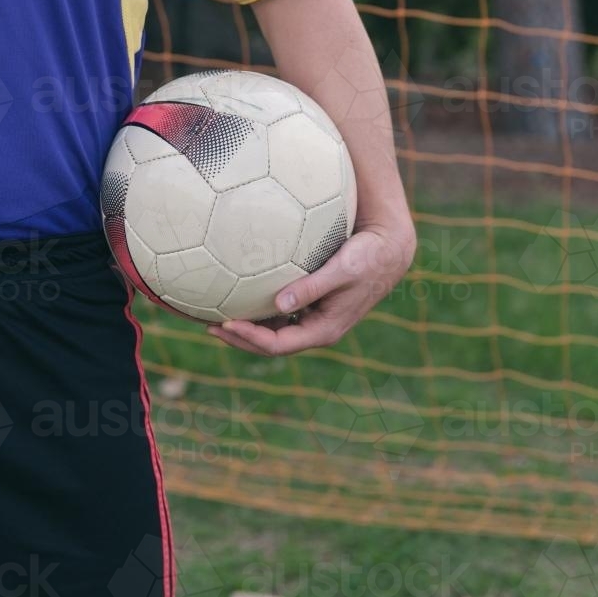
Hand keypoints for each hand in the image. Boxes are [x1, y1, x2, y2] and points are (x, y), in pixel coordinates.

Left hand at [206, 222, 415, 355]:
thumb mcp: (340, 272)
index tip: (224, 323)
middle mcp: (316, 329)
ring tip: (216, 314)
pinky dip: (259, 311)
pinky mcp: (313, 305)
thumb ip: (311, 287)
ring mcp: (314, 319)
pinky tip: (241, 297)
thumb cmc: (367, 259)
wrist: (389, 251)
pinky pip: (280, 315)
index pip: (278, 345)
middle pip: (270, 345)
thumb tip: (278, 304)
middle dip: (239, 338)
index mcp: (323, 330)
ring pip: (274, 331)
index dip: (249, 338)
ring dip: (246, 327)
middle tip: (209, 325)